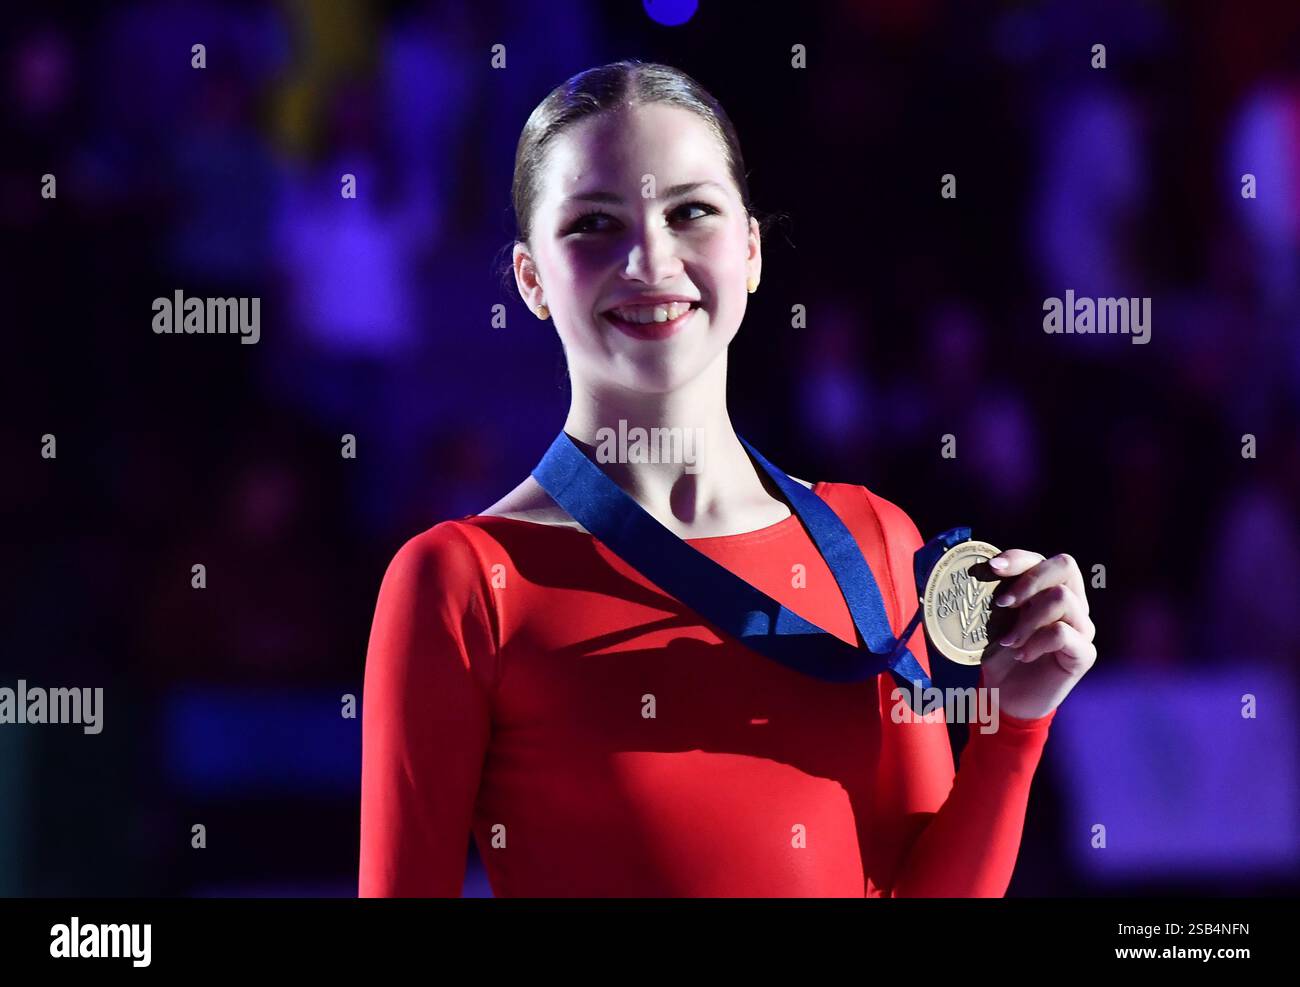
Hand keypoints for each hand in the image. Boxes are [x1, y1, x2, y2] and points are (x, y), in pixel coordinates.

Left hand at [977, 550, 1096, 719]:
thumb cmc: (1002, 655)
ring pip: (1062, 598)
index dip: (1019, 558)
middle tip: (1002, 603)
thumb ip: (998, 593)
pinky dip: (1036, 642)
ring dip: (1027, 618)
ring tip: (1010, 640)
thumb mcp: (995, 620)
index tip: (991, 568)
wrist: (1008, 698)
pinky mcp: (1084, 653)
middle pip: (1065, 565)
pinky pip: (1063, 633)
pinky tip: (1022, 655)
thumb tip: (978, 568)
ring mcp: (1081, 628)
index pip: (1044, 560)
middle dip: (1029, 579)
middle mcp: (1073, 605)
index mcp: (1051, 591)